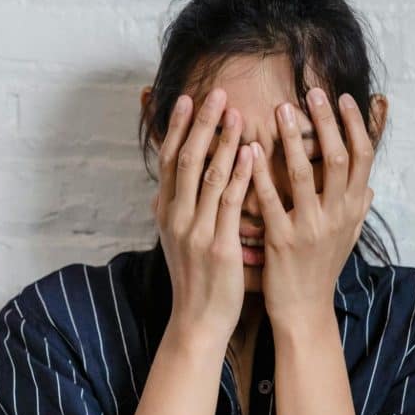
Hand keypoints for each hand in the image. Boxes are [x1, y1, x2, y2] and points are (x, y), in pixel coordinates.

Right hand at [153, 87, 254, 351]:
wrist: (197, 321)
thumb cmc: (194, 279)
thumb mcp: (176, 241)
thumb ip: (175, 211)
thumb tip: (165, 188)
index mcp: (166, 213)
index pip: (170, 161)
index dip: (178, 128)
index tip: (187, 99)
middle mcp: (176, 217)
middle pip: (187, 160)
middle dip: (201, 124)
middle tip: (215, 92)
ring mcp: (196, 231)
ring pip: (209, 176)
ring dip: (222, 141)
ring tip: (235, 112)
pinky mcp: (219, 246)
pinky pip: (230, 204)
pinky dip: (240, 175)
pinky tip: (250, 153)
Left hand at [250, 87, 374, 327]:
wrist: (303, 309)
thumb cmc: (321, 268)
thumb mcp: (348, 237)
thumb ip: (358, 208)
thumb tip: (371, 183)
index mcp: (352, 210)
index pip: (363, 158)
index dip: (356, 125)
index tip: (344, 97)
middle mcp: (337, 216)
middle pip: (340, 158)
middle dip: (327, 121)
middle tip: (313, 91)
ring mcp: (310, 228)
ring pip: (305, 174)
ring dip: (294, 138)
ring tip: (280, 108)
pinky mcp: (282, 241)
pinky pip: (271, 201)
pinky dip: (261, 172)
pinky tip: (250, 149)